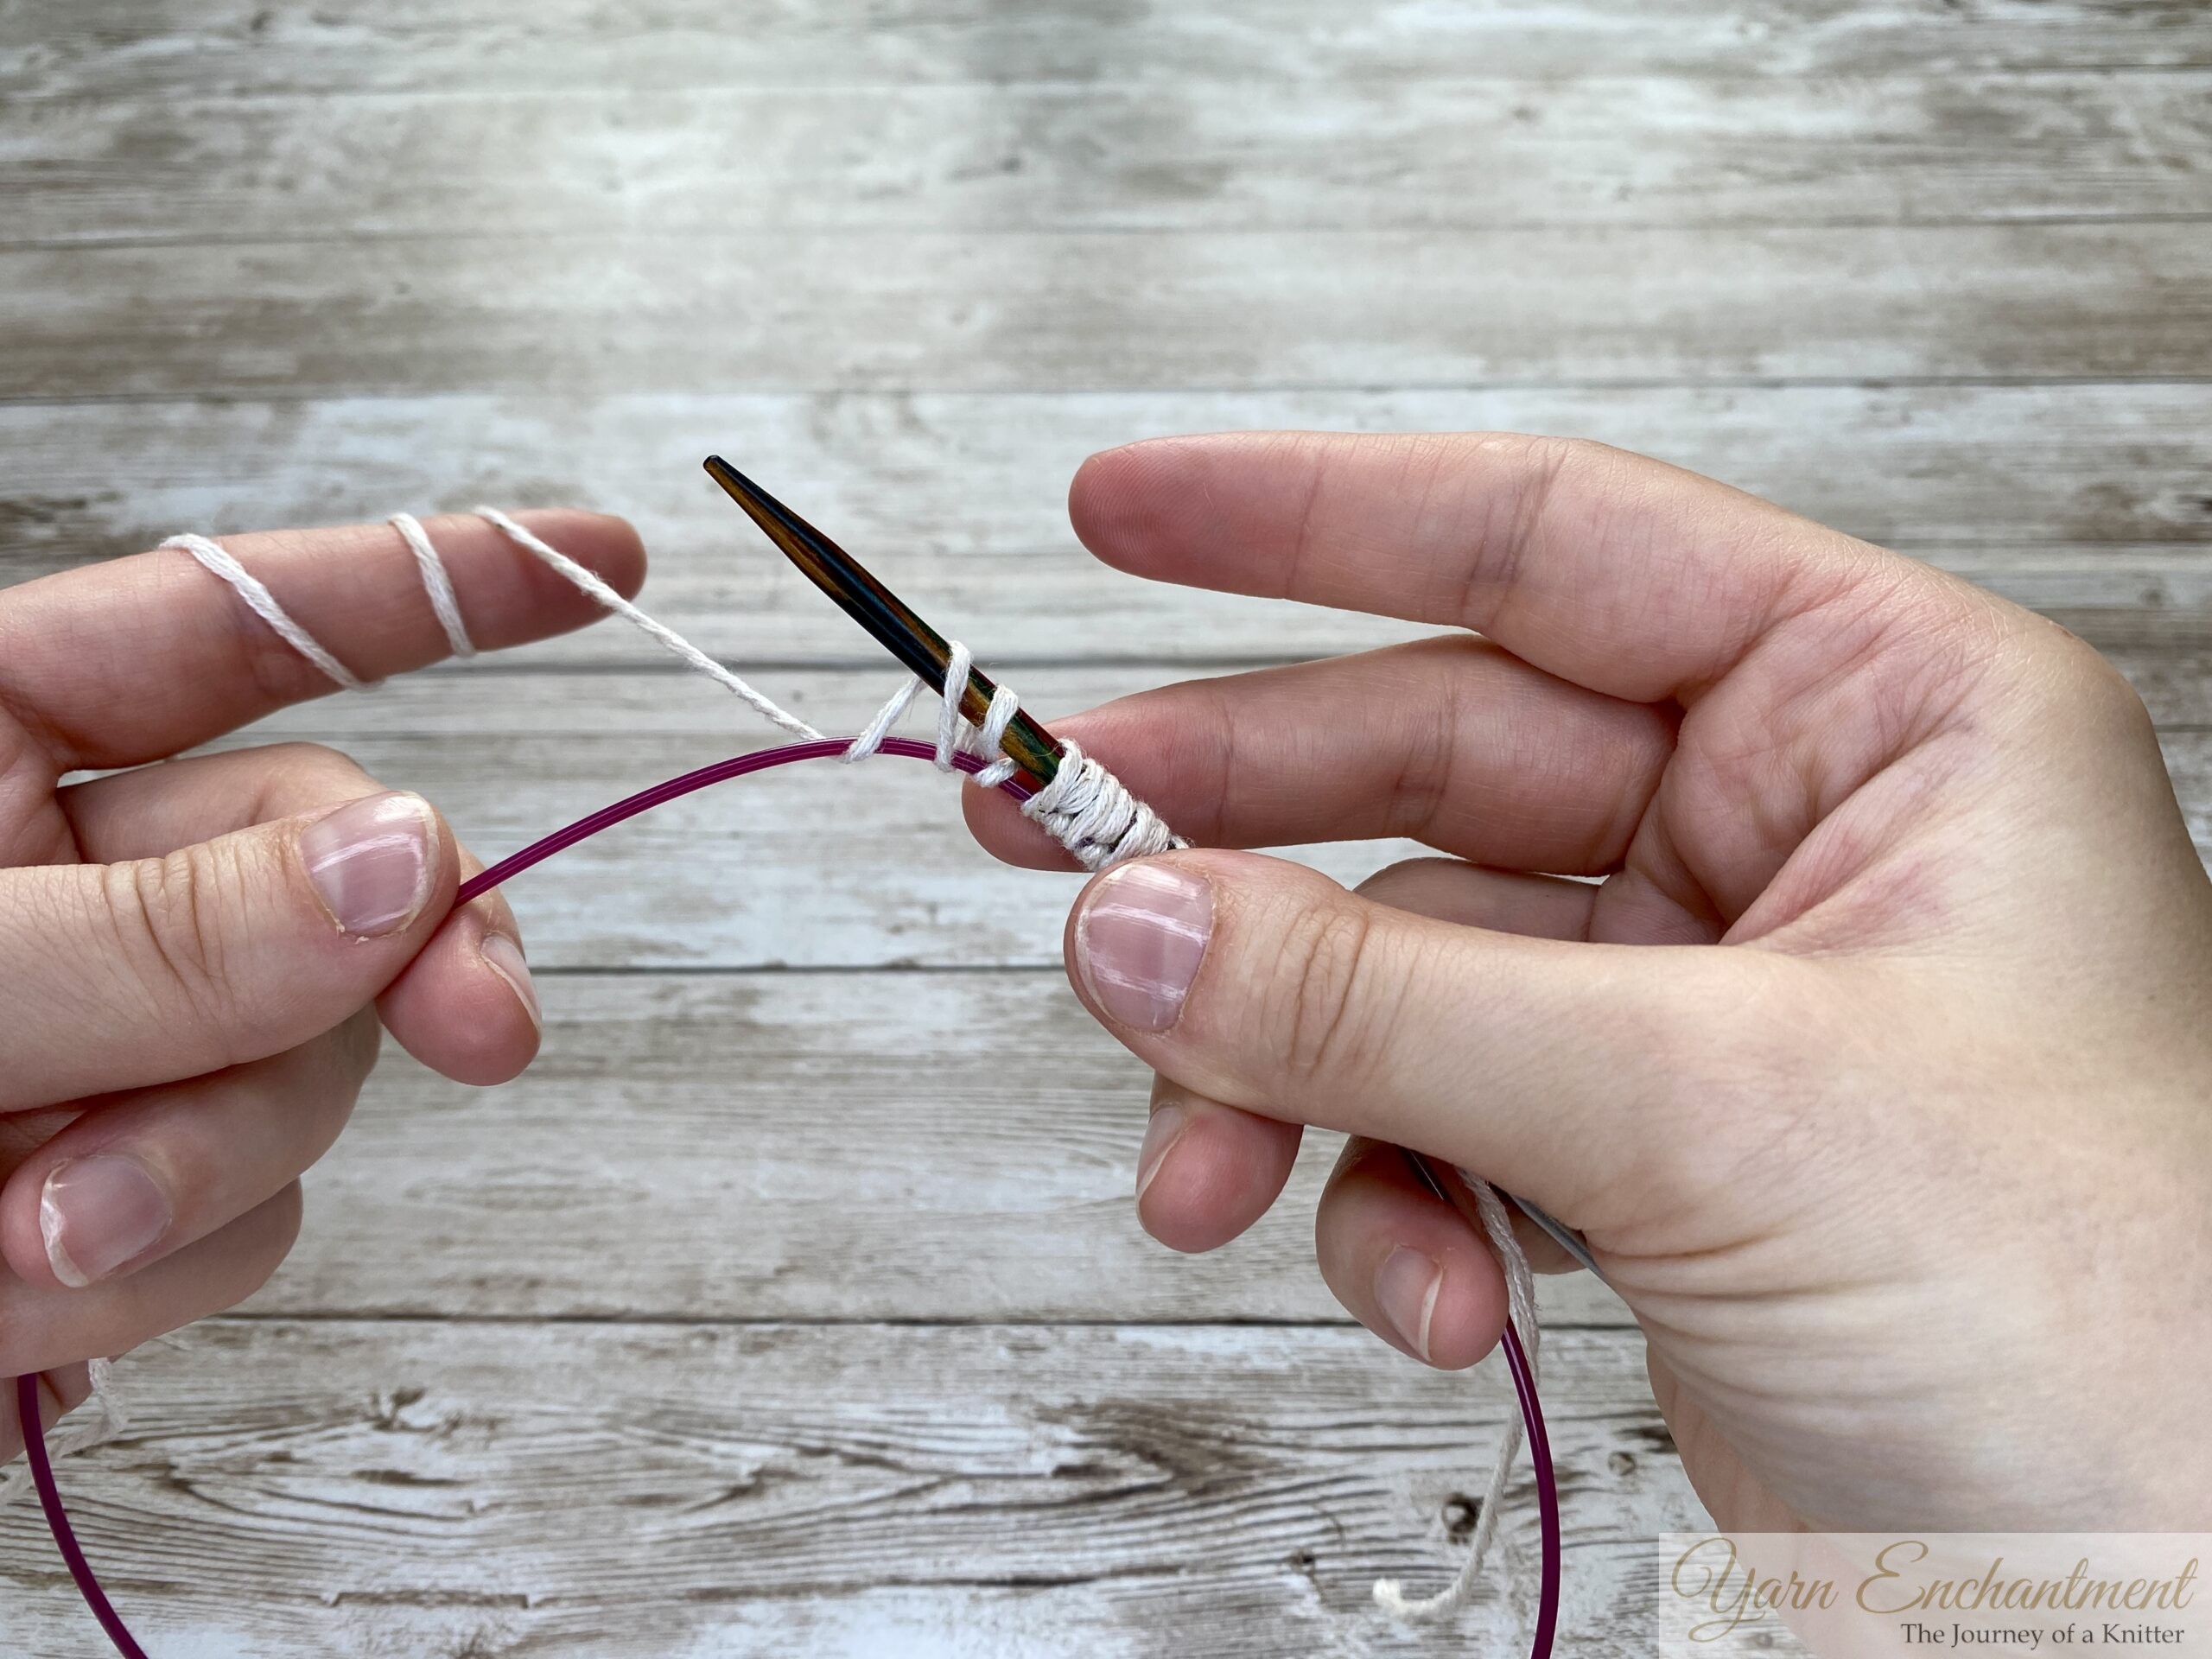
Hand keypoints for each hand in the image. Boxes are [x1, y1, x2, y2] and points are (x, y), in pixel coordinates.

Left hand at [0, 511, 641, 1464]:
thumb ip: (147, 933)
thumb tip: (414, 871)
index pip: (245, 625)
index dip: (440, 584)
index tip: (606, 560)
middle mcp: (61, 883)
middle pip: (330, 887)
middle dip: (385, 976)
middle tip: (485, 1038)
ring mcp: (91, 1050)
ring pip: (292, 1081)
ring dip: (191, 1178)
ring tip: (15, 1242)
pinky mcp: (88, 1202)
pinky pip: (219, 1231)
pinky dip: (134, 1285)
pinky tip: (6, 1307)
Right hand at [968, 433, 2211, 1531]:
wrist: (2162, 1627)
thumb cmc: (2113, 1338)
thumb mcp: (1713, 1117)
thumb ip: (1388, 1003)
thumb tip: (1136, 917)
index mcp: (1884, 717)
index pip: (1553, 544)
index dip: (1315, 521)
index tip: (1122, 513)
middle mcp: (1792, 838)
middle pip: (1433, 767)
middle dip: (1239, 835)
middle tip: (1049, 841)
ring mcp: (1709, 1003)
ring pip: (1404, 968)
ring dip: (1285, 1073)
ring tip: (1202, 1169)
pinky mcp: (1650, 1155)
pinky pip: (1438, 1121)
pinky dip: (1382, 1203)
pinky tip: (1417, 1290)